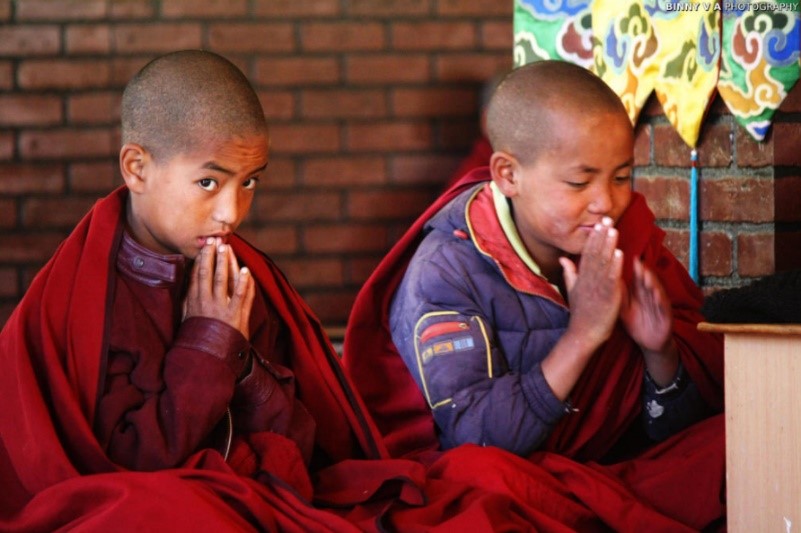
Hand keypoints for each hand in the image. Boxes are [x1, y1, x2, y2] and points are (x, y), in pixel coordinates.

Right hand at [183, 238, 255, 337]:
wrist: (210, 358)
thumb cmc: (199, 337)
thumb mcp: (188, 318)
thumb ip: (187, 300)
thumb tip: (186, 283)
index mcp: (194, 302)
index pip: (197, 275)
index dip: (202, 260)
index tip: (205, 247)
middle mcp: (206, 303)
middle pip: (209, 274)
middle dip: (213, 256)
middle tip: (215, 240)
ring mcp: (222, 309)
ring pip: (224, 280)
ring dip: (226, 262)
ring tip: (227, 248)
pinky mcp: (236, 316)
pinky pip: (241, 296)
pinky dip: (244, 282)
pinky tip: (246, 270)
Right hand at [559, 217, 623, 347]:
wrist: (584, 333)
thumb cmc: (580, 313)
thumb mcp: (571, 290)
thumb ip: (569, 272)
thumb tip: (562, 258)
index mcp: (581, 277)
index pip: (587, 253)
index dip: (593, 238)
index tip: (599, 224)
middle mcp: (588, 279)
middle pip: (595, 253)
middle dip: (602, 236)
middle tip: (607, 219)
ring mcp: (598, 287)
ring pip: (603, 263)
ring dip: (609, 246)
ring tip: (614, 230)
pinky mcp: (608, 296)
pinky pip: (612, 278)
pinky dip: (615, 265)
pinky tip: (620, 253)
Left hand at [619, 257, 671, 353]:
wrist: (648, 344)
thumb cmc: (636, 325)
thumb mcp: (625, 311)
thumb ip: (620, 298)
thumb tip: (611, 282)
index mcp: (640, 295)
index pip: (637, 280)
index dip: (635, 270)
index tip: (631, 259)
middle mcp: (650, 297)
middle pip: (647, 282)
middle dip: (643, 273)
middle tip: (638, 264)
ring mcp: (659, 305)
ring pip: (656, 292)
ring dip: (653, 283)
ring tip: (646, 276)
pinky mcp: (666, 316)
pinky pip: (663, 307)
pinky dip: (661, 300)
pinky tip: (657, 294)